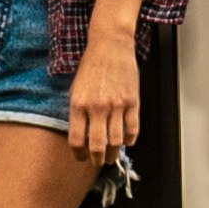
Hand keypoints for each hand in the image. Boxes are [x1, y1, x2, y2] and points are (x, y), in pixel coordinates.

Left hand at [68, 33, 140, 160]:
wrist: (110, 45)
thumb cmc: (91, 66)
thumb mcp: (75, 89)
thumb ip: (78, 113)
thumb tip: (81, 136)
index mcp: (79, 105)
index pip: (76, 140)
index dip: (78, 154)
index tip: (81, 157)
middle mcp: (97, 107)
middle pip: (97, 146)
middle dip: (97, 159)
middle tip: (98, 162)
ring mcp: (116, 105)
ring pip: (116, 141)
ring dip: (113, 153)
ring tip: (111, 155)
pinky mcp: (132, 101)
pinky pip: (132, 129)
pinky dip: (130, 140)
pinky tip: (127, 141)